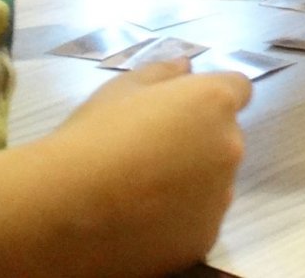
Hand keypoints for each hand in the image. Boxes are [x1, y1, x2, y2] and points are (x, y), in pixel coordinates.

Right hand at [0, 60, 250, 277]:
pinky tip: (140, 218)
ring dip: (191, 182)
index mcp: (215, 102)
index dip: (211, 97)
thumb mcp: (122, 89)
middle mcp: (230, 147)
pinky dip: (178, 219)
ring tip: (140, 191)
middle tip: (151, 152)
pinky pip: (198, 221)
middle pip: (225, 138)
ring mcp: (220, 196)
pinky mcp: (205, 238)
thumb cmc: (93, 137)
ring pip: (213, 183)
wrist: (66, 207)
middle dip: (199, 141)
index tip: (182, 109)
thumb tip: (185, 66)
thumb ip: (163, 72)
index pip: (238, 89)